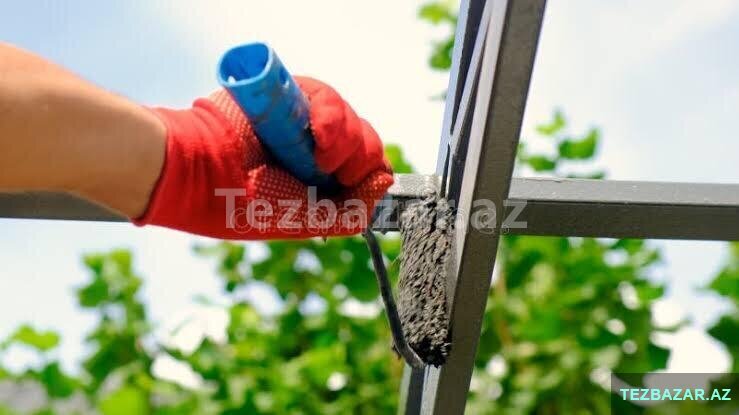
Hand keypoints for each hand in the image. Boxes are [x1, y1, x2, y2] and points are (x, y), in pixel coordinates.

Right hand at [133, 78, 393, 239]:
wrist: (204, 176)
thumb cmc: (247, 206)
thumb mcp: (309, 219)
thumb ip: (352, 209)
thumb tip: (386, 181)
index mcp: (320, 180)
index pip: (368, 167)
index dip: (371, 172)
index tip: (355, 184)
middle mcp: (315, 149)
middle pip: (366, 143)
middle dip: (358, 158)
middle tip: (329, 171)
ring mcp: (303, 121)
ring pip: (353, 122)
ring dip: (344, 141)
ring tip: (314, 156)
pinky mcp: (290, 96)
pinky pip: (329, 99)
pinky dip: (331, 117)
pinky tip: (315, 134)